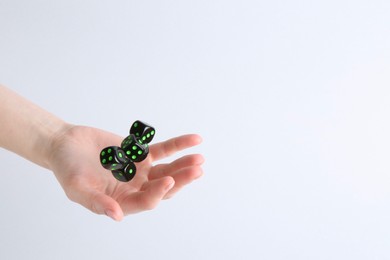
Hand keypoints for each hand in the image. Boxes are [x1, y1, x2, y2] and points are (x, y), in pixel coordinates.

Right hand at [48, 125, 203, 220]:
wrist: (66, 145)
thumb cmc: (67, 169)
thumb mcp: (77, 188)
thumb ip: (96, 202)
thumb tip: (116, 216)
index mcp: (122, 201)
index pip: (146, 201)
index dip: (158, 193)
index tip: (168, 180)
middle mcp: (135, 188)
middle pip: (163, 186)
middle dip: (180, 180)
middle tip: (196, 171)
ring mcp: (141, 170)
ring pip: (168, 169)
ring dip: (183, 164)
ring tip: (199, 158)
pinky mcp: (142, 154)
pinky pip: (164, 149)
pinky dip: (179, 145)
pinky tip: (195, 139)